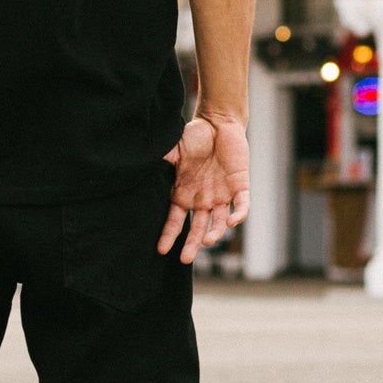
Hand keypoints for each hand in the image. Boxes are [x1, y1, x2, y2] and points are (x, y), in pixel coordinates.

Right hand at [158, 116, 249, 263]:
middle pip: (197, 228)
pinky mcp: (240, 186)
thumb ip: (162, 160)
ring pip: (219, 222)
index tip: (161, 249)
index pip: (176, 220)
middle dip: (191, 244)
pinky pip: (241, 205)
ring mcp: (222, 195)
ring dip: (214, 232)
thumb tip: (141, 167)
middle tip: (185, 259)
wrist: (219, 123)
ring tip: (208, 241)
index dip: (169, 234)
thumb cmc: (195, 136)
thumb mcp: (175, 149)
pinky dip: (238, 215)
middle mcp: (203, 199)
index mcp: (185, 194)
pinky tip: (232, 222)